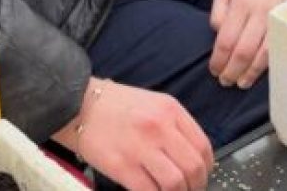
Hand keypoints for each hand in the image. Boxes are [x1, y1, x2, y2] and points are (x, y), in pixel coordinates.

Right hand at [53, 78, 212, 190]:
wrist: (79, 105)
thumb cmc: (115, 106)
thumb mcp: (153, 104)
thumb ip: (174, 126)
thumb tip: (192, 156)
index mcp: (170, 110)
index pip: (203, 146)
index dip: (207, 168)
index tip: (202, 176)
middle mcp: (159, 127)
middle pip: (193, 167)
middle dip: (196, 186)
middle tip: (190, 190)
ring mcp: (140, 147)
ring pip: (175, 183)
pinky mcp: (121, 166)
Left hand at [209, 0, 286, 89]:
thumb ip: (218, 12)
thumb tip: (218, 36)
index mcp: (241, 3)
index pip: (226, 40)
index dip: (219, 60)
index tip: (214, 70)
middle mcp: (260, 11)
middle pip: (244, 51)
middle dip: (233, 71)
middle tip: (225, 81)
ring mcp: (278, 18)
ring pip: (264, 54)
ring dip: (251, 73)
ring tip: (241, 82)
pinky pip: (280, 48)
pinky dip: (269, 64)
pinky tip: (260, 72)